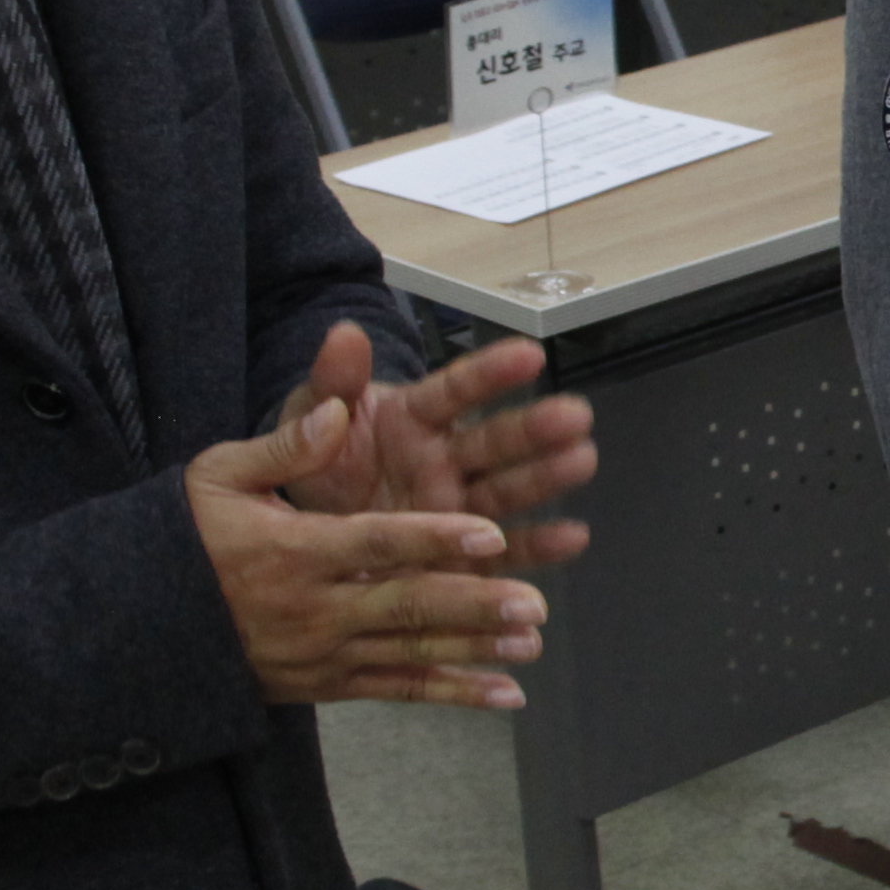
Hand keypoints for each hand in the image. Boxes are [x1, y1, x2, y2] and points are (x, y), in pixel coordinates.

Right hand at [190, 393, 547, 708]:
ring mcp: (324, 654)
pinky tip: (507, 694)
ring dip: (475, 651)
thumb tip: (338, 414)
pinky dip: (454, 694)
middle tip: (532, 603)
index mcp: (293, 551)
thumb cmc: (189, 540)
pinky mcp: (330, 685)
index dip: (432, 538)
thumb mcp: (217, 479)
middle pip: (404, 606)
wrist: (141, 628)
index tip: (488, 530)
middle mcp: (314, 609)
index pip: (373, 542)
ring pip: (410, 653)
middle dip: (472, 606)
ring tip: (532, 643)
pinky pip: (398, 691)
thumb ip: (284, 449)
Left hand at [274, 319, 593, 564]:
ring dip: (546, 476)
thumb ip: (330, 384)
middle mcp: (446, 459)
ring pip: (506, 491)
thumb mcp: (308, 418)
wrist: (309, 528)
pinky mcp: (461, 555)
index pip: (454, 391)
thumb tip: (344, 333)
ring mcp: (457, 508)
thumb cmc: (318, 459)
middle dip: (534, 428)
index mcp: (412, 418)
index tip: (530, 355)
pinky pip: (502, 552)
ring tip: (582, 460)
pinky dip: (538, 547)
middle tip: (577, 415)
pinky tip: (574, 537)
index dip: (490, 374)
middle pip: (492, 441)